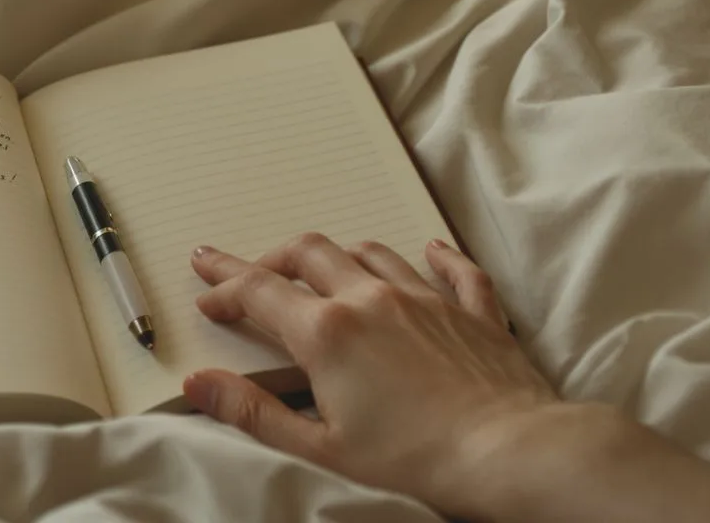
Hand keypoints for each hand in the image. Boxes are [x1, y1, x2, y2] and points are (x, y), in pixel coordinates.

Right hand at [183, 234, 559, 517]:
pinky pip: (453, 269)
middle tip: (249, 269)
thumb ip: (253, 411)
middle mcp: (371, 299)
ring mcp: (425, 299)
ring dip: (338, 254)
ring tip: (323, 266)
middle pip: (308, 254)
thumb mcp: (319, 447)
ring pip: (370, 252)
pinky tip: (430, 249)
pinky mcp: (472, 312)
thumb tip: (200, 384)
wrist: (510, 453)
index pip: (258, 291)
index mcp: (327, 332)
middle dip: (271, 257)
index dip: (225, 286)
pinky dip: (436, 255)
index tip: (206, 287)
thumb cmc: (417, 459)